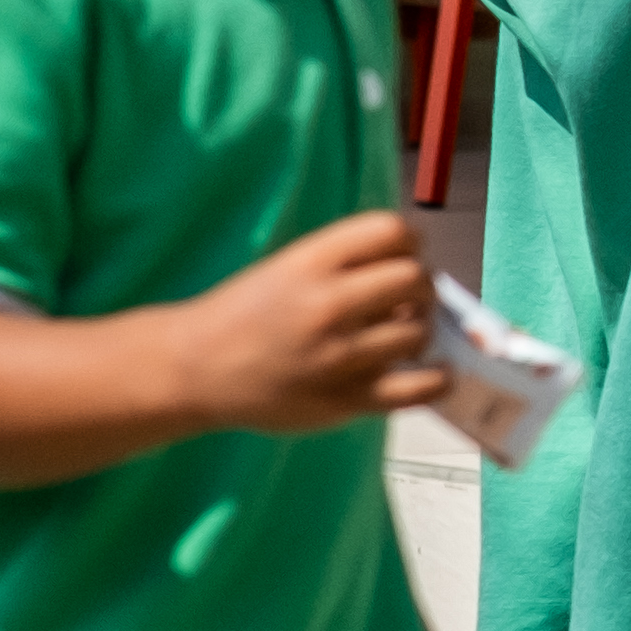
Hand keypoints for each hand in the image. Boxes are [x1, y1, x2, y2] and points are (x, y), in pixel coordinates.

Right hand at [169, 213, 442, 436]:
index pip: (392, 231)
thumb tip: (417, 272)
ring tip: (401, 335)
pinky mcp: (344, 400)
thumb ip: (346, 265)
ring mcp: (337, 355)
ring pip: (419, 331)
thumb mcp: (287, 268)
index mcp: (310, 261)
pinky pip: (418, 389)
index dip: (410, 242)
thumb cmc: (245, 314)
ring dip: (421, 330)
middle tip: (405, 300)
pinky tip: (435, 370)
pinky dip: (438, 379)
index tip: (404, 256)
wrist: (192, 369)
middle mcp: (327, 303)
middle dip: (420, 286)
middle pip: (415, 278)